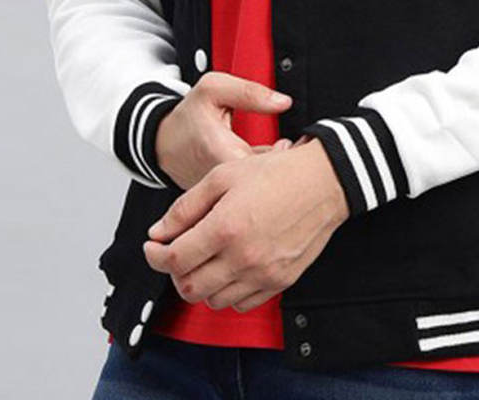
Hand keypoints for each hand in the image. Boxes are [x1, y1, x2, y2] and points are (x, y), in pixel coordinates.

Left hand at [143, 137, 348, 312]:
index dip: (154, 255)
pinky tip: (230, 269)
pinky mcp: (280, 282)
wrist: (325, 182)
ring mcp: (263, 273)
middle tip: (178, 254)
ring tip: (206, 260)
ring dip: (201, 284)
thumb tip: (159, 232)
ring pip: (213, 301)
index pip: (173, 259)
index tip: (154, 246)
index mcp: (225, 228)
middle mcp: (242, 257)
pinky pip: (242, 304)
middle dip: (175, 272)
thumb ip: (186, 206)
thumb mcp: (225, 176)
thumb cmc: (279, 173)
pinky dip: (229, 292)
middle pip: (189, 287)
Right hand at [154, 71, 292, 189]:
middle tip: (292, 145)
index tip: (291, 143)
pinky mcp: (222, 198)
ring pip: (257, 187)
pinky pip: (248, 191)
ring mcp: (220, 192)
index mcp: (221, 151)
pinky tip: (269, 162)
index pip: (264, 168)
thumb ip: (249, 92)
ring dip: (272, 171)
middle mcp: (221, 179)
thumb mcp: (213, 89)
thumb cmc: (188, 116)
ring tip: (283, 151)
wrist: (162, 141)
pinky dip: (260, 177)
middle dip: (284, 164)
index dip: (285, 157)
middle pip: (264, 181)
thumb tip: (283, 101)